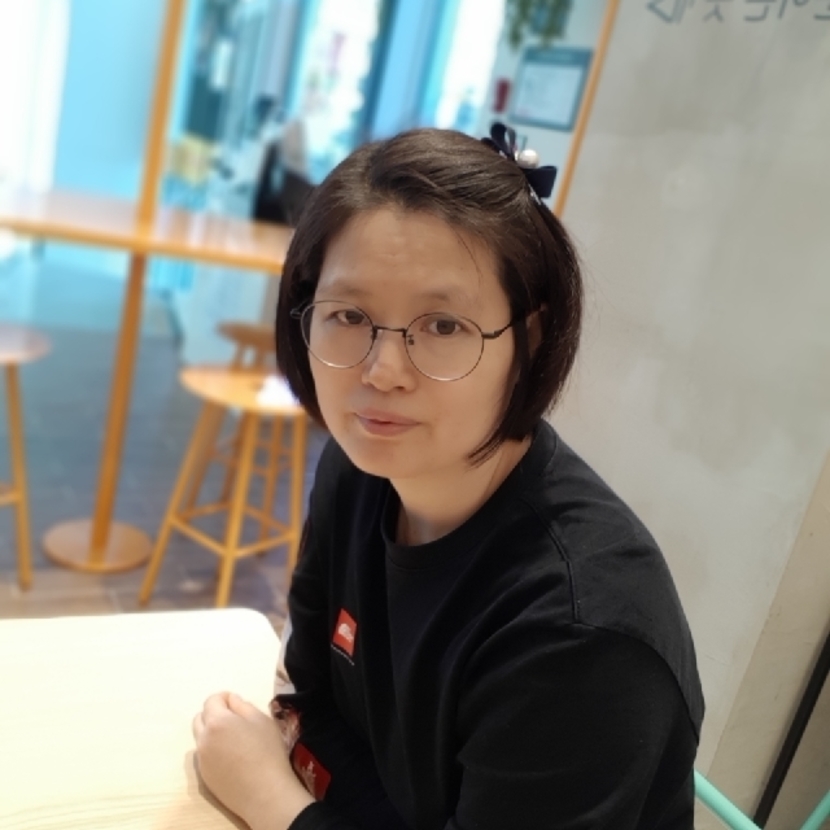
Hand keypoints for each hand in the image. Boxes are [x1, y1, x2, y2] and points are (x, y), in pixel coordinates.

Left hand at [192, 692, 313, 829]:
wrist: (264, 792)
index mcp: (217, 722)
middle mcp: (204, 739)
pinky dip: (214, 749)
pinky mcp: (205, 776)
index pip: (211, 700)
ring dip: (212, 732)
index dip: (224, 697)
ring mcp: (202, 759)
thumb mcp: (261, 719)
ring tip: (233, 739)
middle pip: (200, 718)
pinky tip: (232, 757)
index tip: (236, 702)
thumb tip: (231, 701)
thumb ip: (242, 705)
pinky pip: (204, 755)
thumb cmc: (267, 751)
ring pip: (201, 738)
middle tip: (234, 720)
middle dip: (214, 713)